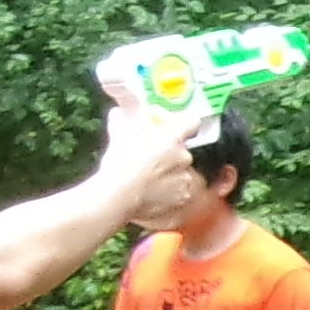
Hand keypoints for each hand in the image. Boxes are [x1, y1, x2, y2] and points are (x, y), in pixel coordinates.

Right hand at [99, 103, 201, 230]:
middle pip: (181, 148)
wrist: (118, 198)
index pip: (192, 122)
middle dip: (167, 150)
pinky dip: (169, 189)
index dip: (180, 123)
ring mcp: (185, 179)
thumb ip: (122, 118)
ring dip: (168, 169)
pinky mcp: (182, 198)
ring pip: (180, 169)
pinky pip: (179, 189)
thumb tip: (118, 110)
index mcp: (172, 138)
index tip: (166, 126)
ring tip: (147, 175)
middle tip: (148, 153)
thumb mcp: (119, 134)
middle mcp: (184, 157)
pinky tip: (151, 190)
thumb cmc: (120, 164)